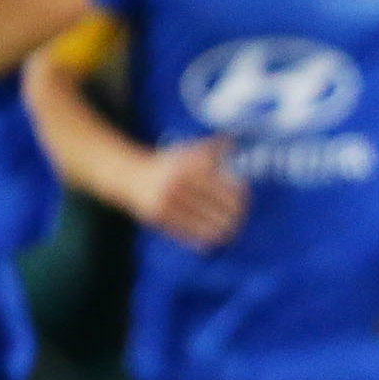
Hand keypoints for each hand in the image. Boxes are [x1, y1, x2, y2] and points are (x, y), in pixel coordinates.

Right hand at [125, 138, 244, 247]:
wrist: (131, 176)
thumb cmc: (167, 164)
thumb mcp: (187, 150)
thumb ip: (212, 147)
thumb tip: (235, 142)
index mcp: (187, 166)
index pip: (223, 185)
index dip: (239, 194)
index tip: (246, 198)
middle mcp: (178, 184)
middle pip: (217, 206)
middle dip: (234, 214)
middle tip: (241, 217)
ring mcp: (168, 202)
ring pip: (205, 223)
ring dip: (222, 229)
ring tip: (232, 230)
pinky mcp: (160, 218)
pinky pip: (188, 233)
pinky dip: (204, 237)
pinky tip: (214, 237)